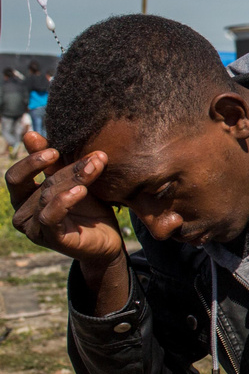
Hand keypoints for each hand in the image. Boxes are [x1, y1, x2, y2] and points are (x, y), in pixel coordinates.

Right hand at [7, 132, 124, 270]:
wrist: (107, 239)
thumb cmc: (87, 208)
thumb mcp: (72, 180)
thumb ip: (54, 163)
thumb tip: (30, 134)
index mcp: (23, 197)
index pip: (16, 175)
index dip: (31, 160)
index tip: (54, 149)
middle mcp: (22, 213)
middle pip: (38, 183)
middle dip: (65, 167)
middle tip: (92, 157)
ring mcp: (34, 228)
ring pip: (47, 196)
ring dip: (74, 179)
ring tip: (95, 166)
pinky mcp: (50, 239)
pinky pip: (50, 217)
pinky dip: (64, 201)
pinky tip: (80, 191)